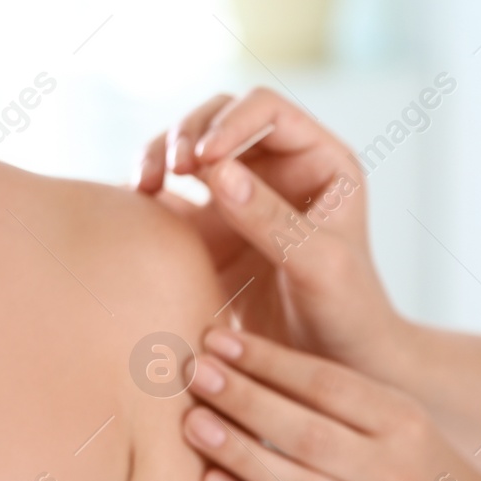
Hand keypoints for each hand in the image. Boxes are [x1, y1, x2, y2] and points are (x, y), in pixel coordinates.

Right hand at [135, 87, 400, 376]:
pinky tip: (133, 208)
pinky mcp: (208, 231)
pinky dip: (146, 193)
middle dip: (186, 134)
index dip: (229, 122)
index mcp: (319, 161)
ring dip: (159, 156)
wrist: (334, 370)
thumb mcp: (317, 265)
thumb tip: (215, 170)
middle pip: (217, 119)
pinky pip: (169, 196)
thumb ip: (270, 218)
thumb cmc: (347, 316)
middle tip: (169, 170)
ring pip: (187, 150)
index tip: (202, 160)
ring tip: (144, 185)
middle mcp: (277, 170)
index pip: (267, 110)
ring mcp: (239, 199)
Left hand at [182, 325, 480, 480]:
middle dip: (244, 400)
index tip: (218, 340)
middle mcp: (388, 469)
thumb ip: (334, 390)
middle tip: (195, 372)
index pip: (326, 384)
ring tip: (192, 422)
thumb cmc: (409, 457)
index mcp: (400, 420)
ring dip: (237, 452)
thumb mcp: (393, 415)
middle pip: (306, 432)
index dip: (268, 360)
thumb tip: (242, 350)